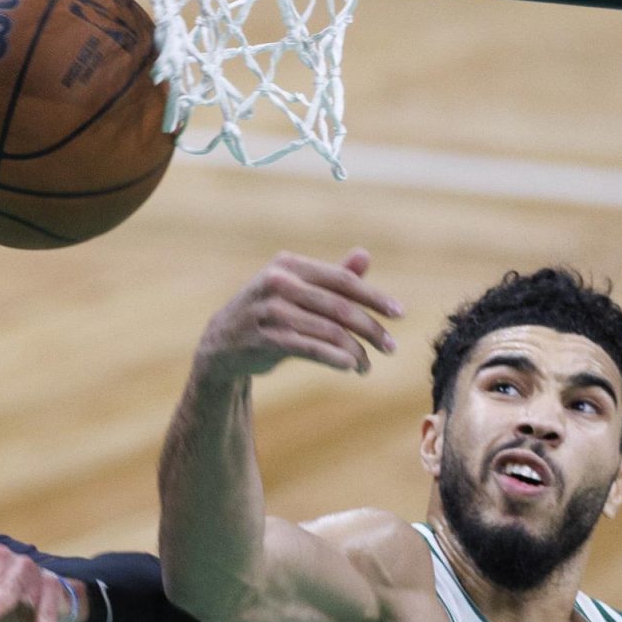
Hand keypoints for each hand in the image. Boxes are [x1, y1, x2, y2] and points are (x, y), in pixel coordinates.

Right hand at [195, 248, 401, 379]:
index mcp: (289, 265)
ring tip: (367, 365)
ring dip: (354, 351)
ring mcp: (269, 311)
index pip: (342, 280)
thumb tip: (364, 255)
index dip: (374, 296)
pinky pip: (309, 349)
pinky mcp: (264, 339)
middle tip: (391, 347)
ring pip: (327, 331)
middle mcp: (278, 283)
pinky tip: (350, 366)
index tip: (399, 313)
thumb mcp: (296, 290)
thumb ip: (331, 276)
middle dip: (370, 328)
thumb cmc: (267, 312)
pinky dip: (334, 358)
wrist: (222, 342)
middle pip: (339, 306)